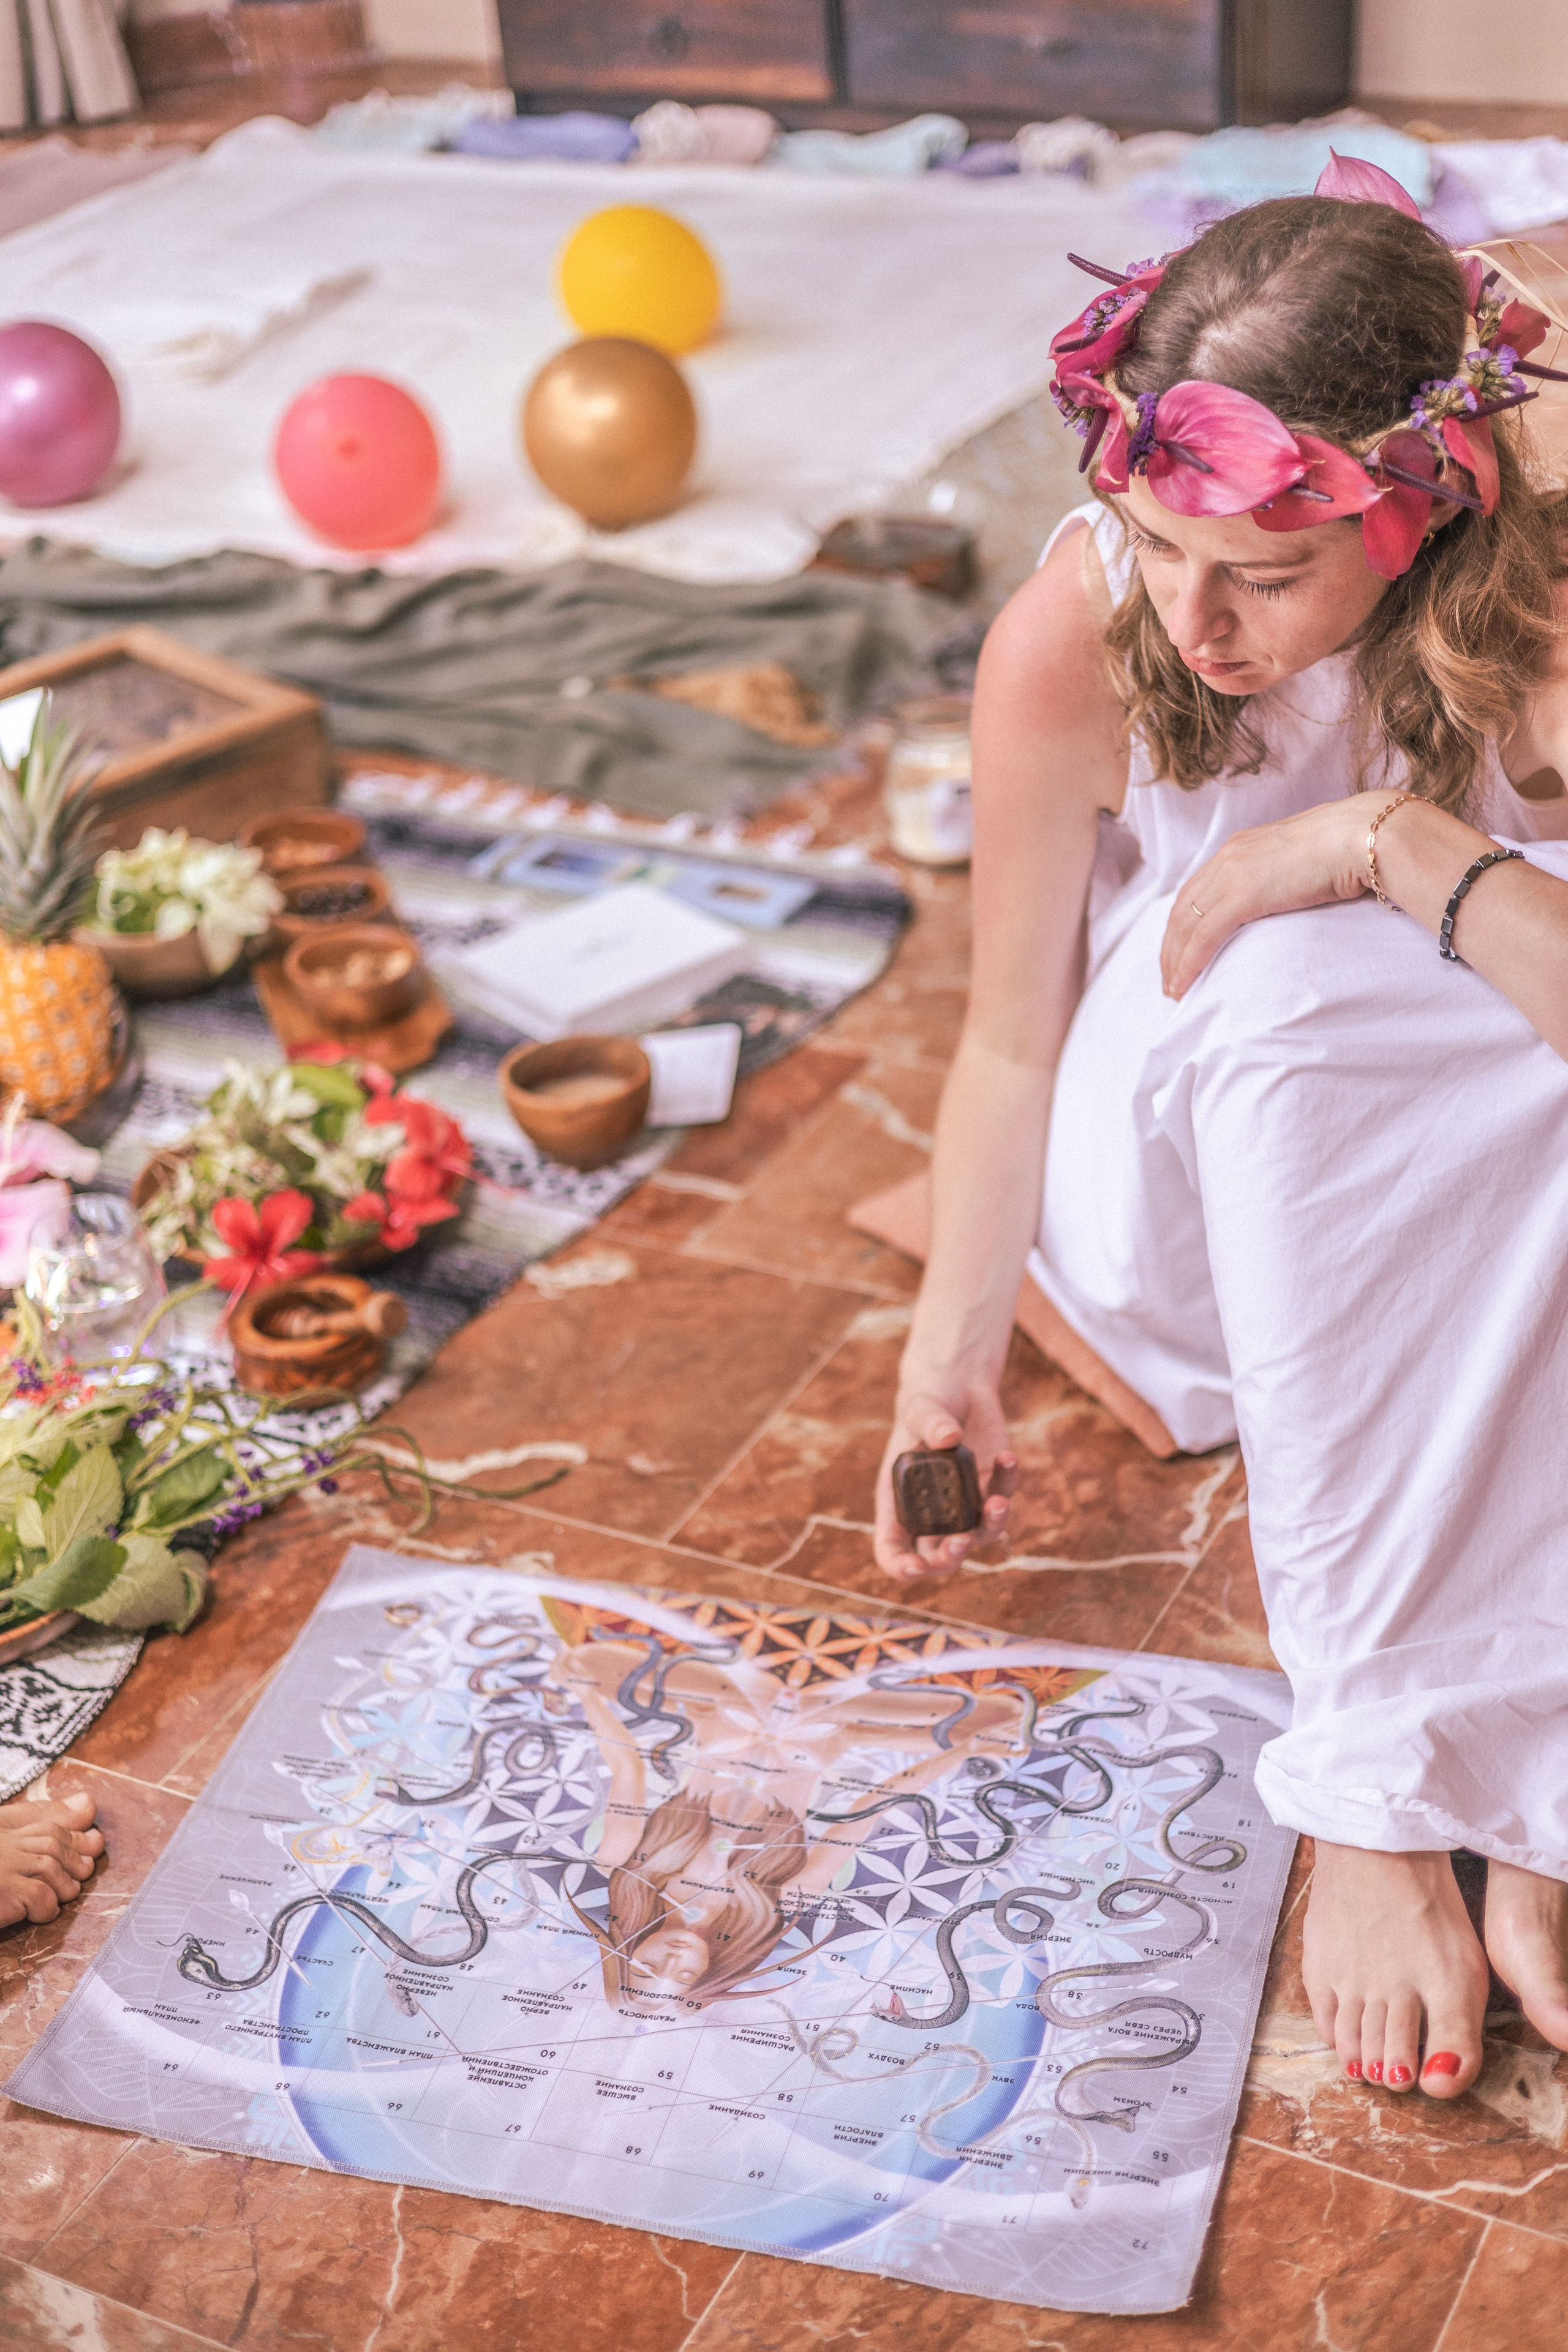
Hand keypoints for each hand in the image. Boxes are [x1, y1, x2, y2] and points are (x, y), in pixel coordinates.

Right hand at [874, 1374, 1018, 1581]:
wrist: (957, 1385)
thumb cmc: (926, 1400)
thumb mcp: (920, 1406)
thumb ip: (929, 1421)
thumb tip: (949, 1437)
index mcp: (897, 1501)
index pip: (892, 1550)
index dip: (900, 1567)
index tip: (916, 1567)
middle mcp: (931, 1511)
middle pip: (937, 1558)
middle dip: (950, 1559)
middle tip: (961, 1541)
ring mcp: (964, 1504)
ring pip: (979, 1536)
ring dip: (991, 1526)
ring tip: (998, 1503)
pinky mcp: (992, 1488)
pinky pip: (1003, 1497)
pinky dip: (1008, 1482)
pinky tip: (1006, 1456)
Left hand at [1160, 792, 1386, 999]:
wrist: (1366, 835)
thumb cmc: (1350, 848)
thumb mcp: (1305, 860)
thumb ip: (1285, 876)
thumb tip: (1291, 896)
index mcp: (1241, 847)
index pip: (1197, 889)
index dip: (1183, 923)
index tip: (1179, 950)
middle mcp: (1229, 857)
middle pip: (1183, 908)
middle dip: (1170, 946)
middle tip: (1169, 978)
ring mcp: (1233, 874)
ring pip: (1186, 925)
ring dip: (1174, 960)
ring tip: (1173, 990)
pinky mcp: (1243, 895)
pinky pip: (1203, 936)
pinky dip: (1187, 963)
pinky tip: (1182, 985)